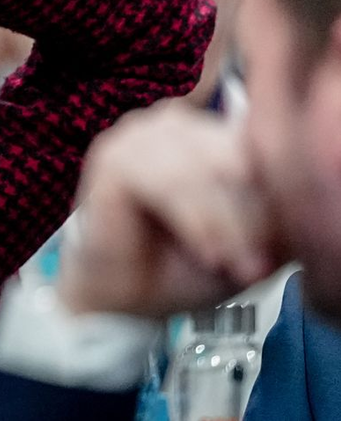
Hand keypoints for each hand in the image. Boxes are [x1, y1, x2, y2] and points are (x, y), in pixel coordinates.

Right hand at [58, 100, 282, 318]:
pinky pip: (168, 183)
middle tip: (261, 263)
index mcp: (208, 131)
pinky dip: (196, 224)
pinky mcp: (113, 158)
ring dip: (228, 225)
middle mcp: (174, 122)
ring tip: (235, 266)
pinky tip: (207, 253)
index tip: (283, 246)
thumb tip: (306, 205)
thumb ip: (276, 213)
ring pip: (207, 167)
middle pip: (239, 151)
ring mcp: (139, 134)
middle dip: (255, 214)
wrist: (127, 298)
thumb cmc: (185, 265)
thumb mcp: (249, 239)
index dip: (277, 192)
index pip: (261, 140)